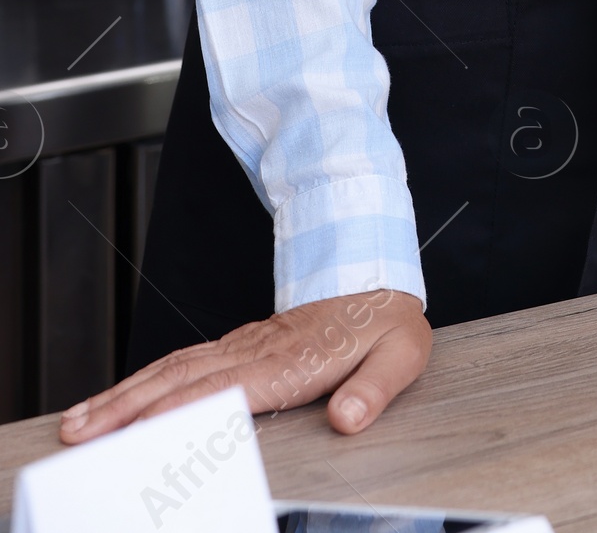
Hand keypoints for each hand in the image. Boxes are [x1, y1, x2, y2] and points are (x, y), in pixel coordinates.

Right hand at [58, 289, 430, 443]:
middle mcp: (257, 350)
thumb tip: (348, 419)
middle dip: (127, 408)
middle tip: (80, 435)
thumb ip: (375, 389)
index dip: (179, 413)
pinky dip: (144, 383)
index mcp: (292, 360)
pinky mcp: (238, 346)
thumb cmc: (385, 322)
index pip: (225, 390)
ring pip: (173, 370)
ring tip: (80, 422)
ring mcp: (243, 346)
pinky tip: (119, 400)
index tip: (137, 434)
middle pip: (181, 381)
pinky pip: (182, 364)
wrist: (376, 277)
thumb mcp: (400, 354)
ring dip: (124, 396)